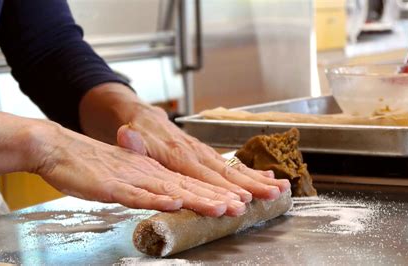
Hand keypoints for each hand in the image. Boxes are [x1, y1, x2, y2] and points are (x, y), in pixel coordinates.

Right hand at [33, 122, 246, 216]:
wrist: (59, 148)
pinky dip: (156, 198)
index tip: (238, 202)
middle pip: (188, 187)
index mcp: (155, 171)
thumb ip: (148, 182)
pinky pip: (136, 193)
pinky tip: (174, 202)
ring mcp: (132, 177)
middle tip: (242, 208)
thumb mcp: (128, 173)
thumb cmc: (93, 164)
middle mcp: (149, 172)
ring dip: (197, 199)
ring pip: (170, 190)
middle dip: (217, 198)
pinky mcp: (111, 185)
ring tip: (221, 208)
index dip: (215, 192)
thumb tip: (172, 194)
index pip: (191, 183)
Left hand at [116, 106, 289, 202]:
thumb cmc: (141, 134)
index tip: (239, 200)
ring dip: (259, 180)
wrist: (147, 119)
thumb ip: (132, 142)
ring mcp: (207, 154)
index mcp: (180, 154)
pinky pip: (235, 166)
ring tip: (280, 189)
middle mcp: (198, 153)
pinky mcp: (211, 157)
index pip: (203, 175)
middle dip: (250, 186)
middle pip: (227, 173)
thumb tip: (126, 135)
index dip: (221, 189)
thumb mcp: (132, 138)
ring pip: (236, 169)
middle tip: (270, 197)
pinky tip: (271, 179)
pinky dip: (255, 173)